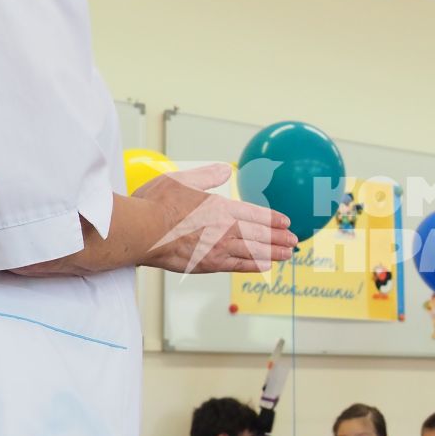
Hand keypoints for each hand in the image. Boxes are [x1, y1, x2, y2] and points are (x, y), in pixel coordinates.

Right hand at [133, 163, 296, 274]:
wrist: (140, 232)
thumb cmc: (156, 204)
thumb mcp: (183, 179)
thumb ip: (207, 176)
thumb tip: (225, 169)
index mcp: (221, 207)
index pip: (256, 214)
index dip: (273, 219)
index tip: (286, 222)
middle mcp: (225, 230)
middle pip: (259, 235)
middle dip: (279, 238)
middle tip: (294, 241)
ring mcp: (218, 249)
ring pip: (254, 252)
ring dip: (274, 253)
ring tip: (287, 255)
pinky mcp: (209, 265)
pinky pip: (239, 266)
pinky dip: (255, 265)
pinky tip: (265, 265)